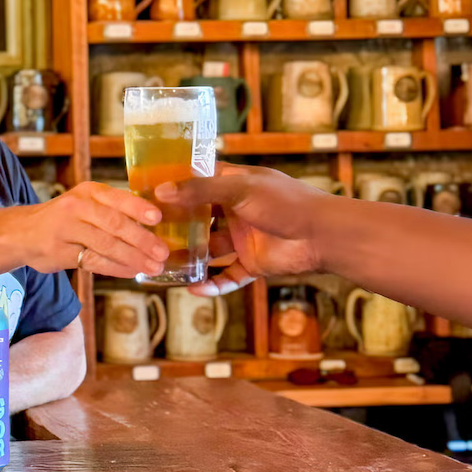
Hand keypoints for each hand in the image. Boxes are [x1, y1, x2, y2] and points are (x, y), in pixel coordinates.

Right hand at [21, 181, 168, 278]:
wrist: (22, 232)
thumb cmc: (64, 218)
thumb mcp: (85, 204)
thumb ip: (112, 212)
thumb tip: (152, 230)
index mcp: (88, 192)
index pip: (116, 198)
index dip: (138, 208)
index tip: (157, 218)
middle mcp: (76, 207)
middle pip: (113, 224)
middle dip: (141, 240)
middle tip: (162, 252)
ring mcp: (66, 230)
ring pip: (105, 245)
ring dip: (133, 257)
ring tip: (153, 266)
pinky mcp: (60, 253)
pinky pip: (93, 261)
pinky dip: (116, 268)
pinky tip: (132, 272)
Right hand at [154, 162, 330, 295]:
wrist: (324, 236)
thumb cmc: (286, 203)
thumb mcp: (239, 190)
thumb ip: (200, 191)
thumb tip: (161, 192)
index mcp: (234, 185)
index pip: (198, 181)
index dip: (175, 186)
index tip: (146, 193)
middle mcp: (235, 211)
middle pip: (198, 218)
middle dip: (176, 227)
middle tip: (147, 233)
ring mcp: (243, 238)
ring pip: (208, 250)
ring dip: (189, 258)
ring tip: (162, 264)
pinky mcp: (252, 263)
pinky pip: (227, 276)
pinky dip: (212, 284)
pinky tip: (193, 289)